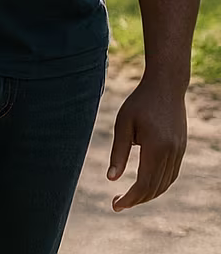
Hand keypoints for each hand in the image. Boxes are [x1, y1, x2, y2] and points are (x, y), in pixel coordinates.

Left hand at [108, 77, 187, 210]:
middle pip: (156, 187)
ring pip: (166, 183)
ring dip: (148, 194)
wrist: (166, 87)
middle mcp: (171, 153)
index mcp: (156, 148)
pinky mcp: (181, 149)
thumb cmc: (139, 103)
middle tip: (117, 204)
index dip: (130, 198)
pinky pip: (172, 174)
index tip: (115, 205)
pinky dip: (159, 184)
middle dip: (137, 200)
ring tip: (129, 198)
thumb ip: (118, 152)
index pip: (144, 183)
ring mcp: (179, 152)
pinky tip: (146, 185)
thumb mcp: (123, 124)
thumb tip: (111, 179)